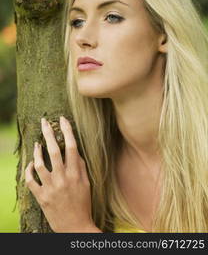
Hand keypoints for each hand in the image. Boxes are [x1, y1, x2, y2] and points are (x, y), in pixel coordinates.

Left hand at [25, 116, 99, 232]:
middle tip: (43, 122)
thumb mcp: (87, 184)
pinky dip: (29, 170)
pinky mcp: (41, 197)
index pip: (71, 147)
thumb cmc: (83, 204)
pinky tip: (30, 163)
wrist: (75, 227)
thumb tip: (75, 152)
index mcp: (76, 174)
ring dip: (37, 152)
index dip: (67, 131)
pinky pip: (31, 180)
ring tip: (37, 143)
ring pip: (40, 164)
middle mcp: (63, 179)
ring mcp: (50, 188)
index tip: (63, 119)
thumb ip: (81, 167)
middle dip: (48, 133)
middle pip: (54, 151)